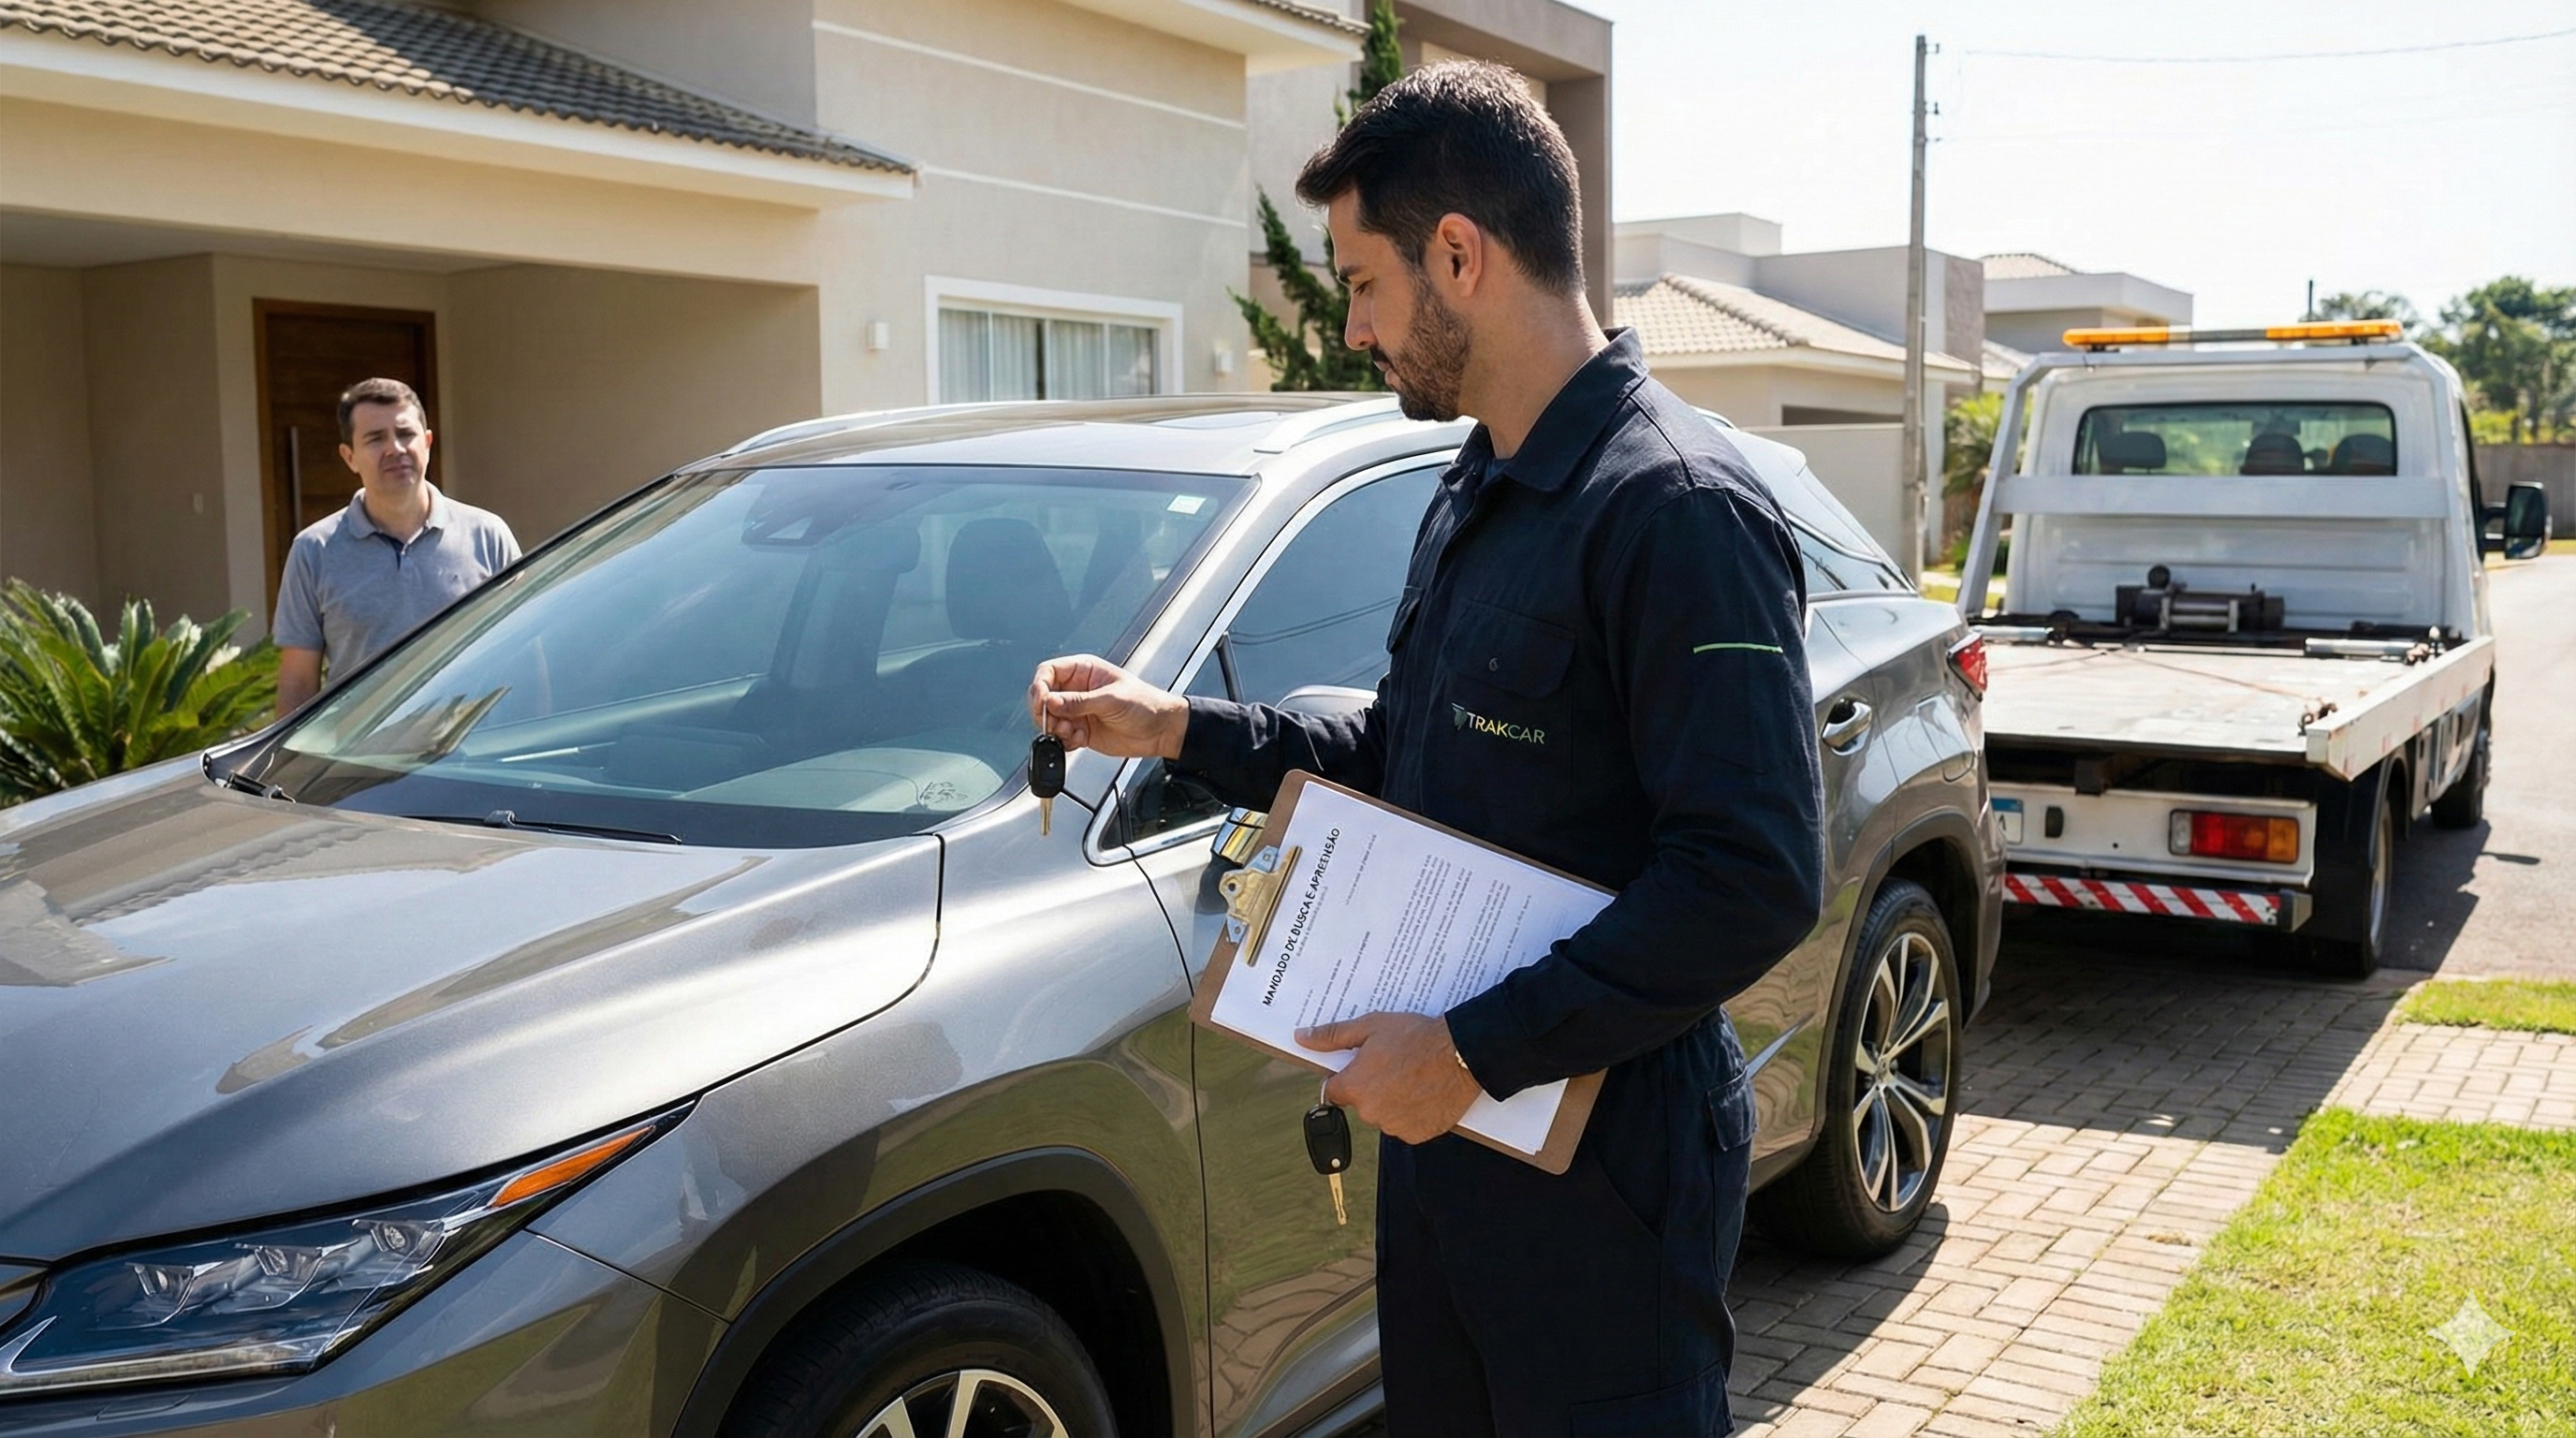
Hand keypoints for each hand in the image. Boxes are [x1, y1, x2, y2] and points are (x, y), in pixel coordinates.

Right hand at [1029, 655, 1189, 758]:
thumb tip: (1051, 702)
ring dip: (1055, 729)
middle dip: (1045, 712)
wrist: (1161, 731)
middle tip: (1055, 722)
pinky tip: (1079, 740)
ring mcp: (1078, 711)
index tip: (1043, 702)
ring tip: (1072, 732)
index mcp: (1084, 671)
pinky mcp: (1080, 730)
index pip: (1048, 672)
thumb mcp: (1112, 699)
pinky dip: (1064, 741)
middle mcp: (1077, 689)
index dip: (1040, 686)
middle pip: (1043, 696)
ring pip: (1049, 719)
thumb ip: (1079, 702)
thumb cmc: (1146, 704)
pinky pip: (1060, 736)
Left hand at [1298, 1012, 1483, 1144]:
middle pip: (1361, 1103)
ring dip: (1393, 1101)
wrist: (1462, 1054)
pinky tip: (1425, 1092)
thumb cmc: (1416, 1037)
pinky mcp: (1417, 1135)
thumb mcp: (1371, 1027)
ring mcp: (1394, 1127)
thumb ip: (1332, 1036)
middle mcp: (1370, 1112)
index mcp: (1354, 1087)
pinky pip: (1406, 1126)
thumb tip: (1301, 1037)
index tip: (1362, 1066)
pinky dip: (1413, 1113)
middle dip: (1372, 1087)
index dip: (1346, 1076)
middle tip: (1395, 1065)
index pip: (1333, 1091)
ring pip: (1384, 1115)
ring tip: (1414, 1077)